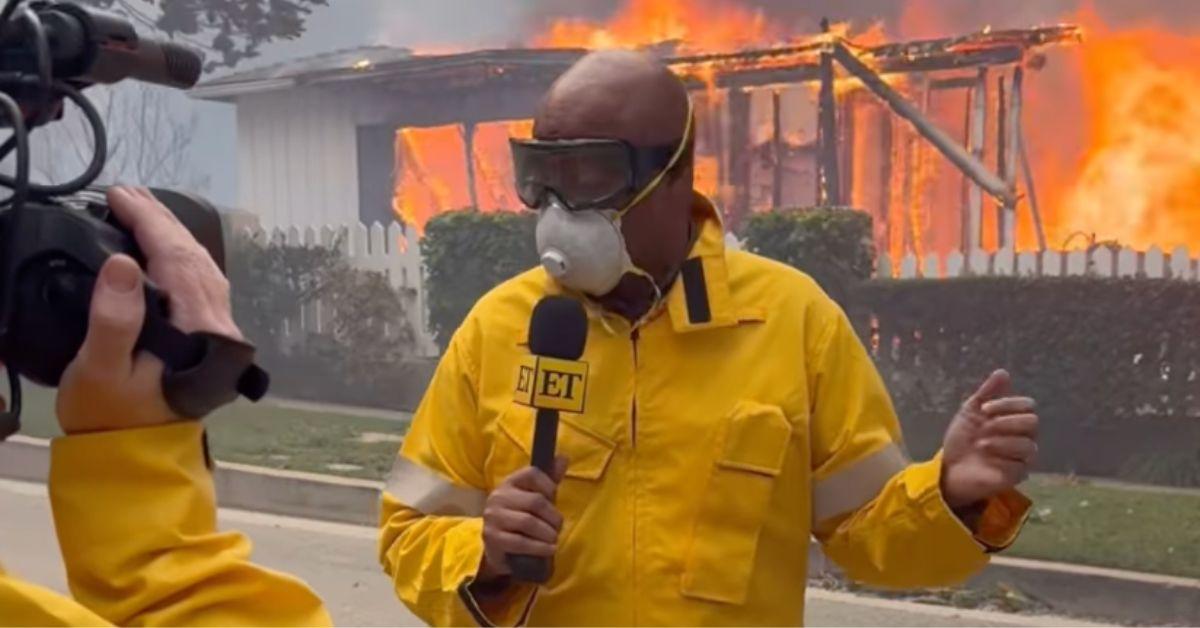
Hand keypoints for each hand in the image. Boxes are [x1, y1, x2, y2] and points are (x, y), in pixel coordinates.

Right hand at [56, 186, 241, 434]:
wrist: (133, 456)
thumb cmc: (111, 416)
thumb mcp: (100, 370)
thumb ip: (114, 319)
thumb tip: (124, 263)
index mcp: (197, 329)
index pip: (177, 258)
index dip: (148, 222)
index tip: (119, 194)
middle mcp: (216, 325)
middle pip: (193, 257)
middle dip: (160, 221)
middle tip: (127, 192)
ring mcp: (215, 330)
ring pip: (200, 267)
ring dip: (172, 234)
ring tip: (142, 209)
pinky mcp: (206, 336)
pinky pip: (199, 282)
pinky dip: (179, 256)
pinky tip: (163, 247)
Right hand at [478, 458, 567, 581]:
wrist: (498, 546)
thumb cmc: (521, 517)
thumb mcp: (535, 496)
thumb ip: (550, 479)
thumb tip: (564, 457)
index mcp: (510, 482)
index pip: (532, 473)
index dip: (549, 485)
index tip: (555, 498)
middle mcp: (498, 496)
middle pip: (535, 501)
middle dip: (553, 517)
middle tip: (559, 527)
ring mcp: (493, 517)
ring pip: (528, 522)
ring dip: (548, 533)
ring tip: (554, 539)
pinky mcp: (492, 538)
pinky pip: (520, 542)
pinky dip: (539, 547)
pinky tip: (549, 549)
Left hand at [941, 369, 1038, 509]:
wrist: (949, 466)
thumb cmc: (963, 439)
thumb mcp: (970, 412)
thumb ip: (987, 392)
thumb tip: (1003, 372)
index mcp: (1014, 419)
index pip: (1027, 405)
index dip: (1007, 404)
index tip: (983, 409)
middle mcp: (1023, 437)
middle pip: (1032, 423)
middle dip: (1006, 423)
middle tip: (984, 428)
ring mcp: (1022, 458)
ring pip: (1028, 446)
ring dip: (1001, 443)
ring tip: (980, 445)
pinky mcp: (1017, 476)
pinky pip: (1019, 466)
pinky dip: (999, 461)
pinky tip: (986, 461)